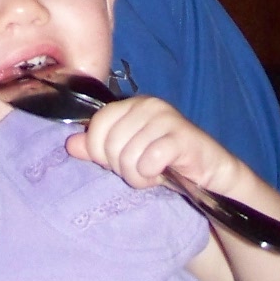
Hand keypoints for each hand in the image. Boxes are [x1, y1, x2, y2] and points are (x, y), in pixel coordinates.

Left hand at [65, 95, 236, 195]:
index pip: (97, 125)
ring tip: (153, 173)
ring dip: (139, 175)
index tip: (118, 163)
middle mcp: (147, 105)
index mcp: (131, 105)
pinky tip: (163, 173)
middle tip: (141, 171)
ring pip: (129, 154)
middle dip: (122, 168)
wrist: (209, 173)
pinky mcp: (182, 136)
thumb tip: (71, 144)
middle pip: (110, 143)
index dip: (100, 153)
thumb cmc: (166, 163)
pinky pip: (150, 160)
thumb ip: (98, 149)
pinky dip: (153, 175)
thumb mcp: (127, 155)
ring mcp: (166, 118)